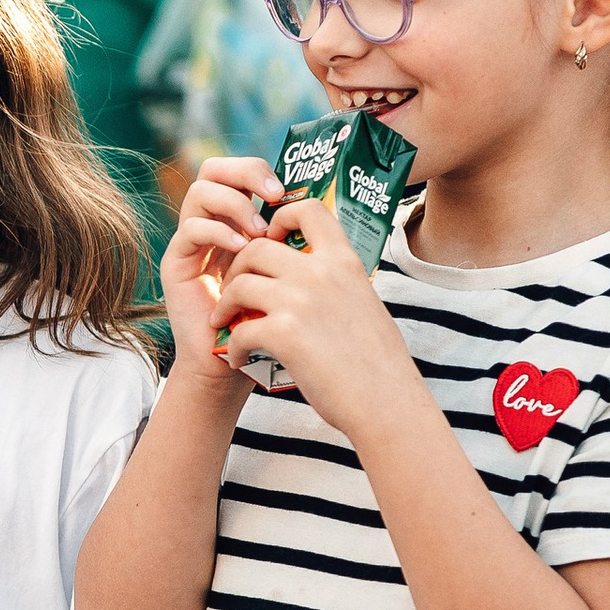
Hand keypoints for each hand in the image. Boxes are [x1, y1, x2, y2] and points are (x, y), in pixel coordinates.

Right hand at [156, 153, 285, 389]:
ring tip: (258, 231)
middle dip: (245, 172)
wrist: (235, 365)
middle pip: (214, 169)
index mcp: (238, 222)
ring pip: (200, 191)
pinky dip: (218, 232)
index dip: (260, 170)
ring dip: (234, 204)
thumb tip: (326, 207)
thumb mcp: (290, 274)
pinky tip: (239, 249)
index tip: (286, 190)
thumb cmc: (268, 322)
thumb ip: (296, 241)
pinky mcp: (178, 263)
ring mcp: (192, 243)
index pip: (239, 172)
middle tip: (272, 193)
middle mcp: (212, 225)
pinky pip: (190, 229)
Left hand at [210, 195, 416, 438]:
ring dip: (224, 306)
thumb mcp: (363, 301)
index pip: (306, 209)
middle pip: (257, 248)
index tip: (270, 240)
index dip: (278, 217)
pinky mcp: (283, 334)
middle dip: (237, 269)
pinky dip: (231, 348)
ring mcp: (300, 301)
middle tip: (234, 292)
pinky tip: (238, 360)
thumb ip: (335, 281)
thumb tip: (311, 272)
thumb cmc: (376, 361)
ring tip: (224, 324)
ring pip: (239, 285)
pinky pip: (238, 331)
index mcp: (343, 260)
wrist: (386, 401)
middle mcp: (321, 272)